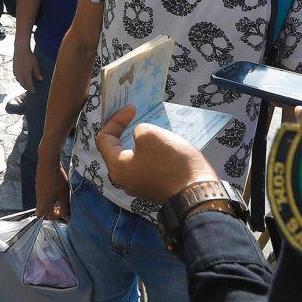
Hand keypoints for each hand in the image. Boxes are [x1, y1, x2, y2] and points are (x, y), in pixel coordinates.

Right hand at [12, 42, 42, 91]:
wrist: (20, 49)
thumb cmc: (29, 56)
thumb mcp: (35, 64)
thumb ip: (37, 72)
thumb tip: (41, 79)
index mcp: (26, 74)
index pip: (29, 84)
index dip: (31, 88)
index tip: (33, 91)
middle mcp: (20, 74)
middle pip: (22, 83)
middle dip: (26, 87)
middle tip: (28, 89)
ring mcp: (16, 71)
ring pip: (18, 80)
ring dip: (21, 83)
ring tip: (24, 85)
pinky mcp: (13, 68)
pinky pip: (15, 76)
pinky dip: (18, 79)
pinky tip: (19, 78)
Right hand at [35, 153, 69, 220]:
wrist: (48, 164)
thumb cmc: (57, 179)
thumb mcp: (64, 195)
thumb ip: (65, 207)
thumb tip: (67, 217)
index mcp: (45, 204)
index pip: (50, 216)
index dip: (59, 216)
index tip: (65, 212)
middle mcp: (39, 199)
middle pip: (41, 212)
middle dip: (49, 213)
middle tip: (58, 209)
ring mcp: (37, 192)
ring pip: (40, 204)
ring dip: (48, 204)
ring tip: (57, 198)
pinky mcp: (38, 185)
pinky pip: (40, 196)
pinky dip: (46, 197)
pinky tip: (53, 189)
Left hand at [96, 106, 217, 204]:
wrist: (197, 193)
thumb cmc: (170, 162)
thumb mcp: (150, 134)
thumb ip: (138, 131)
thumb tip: (140, 139)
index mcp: (117, 168)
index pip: (104, 139)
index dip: (116, 120)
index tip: (132, 109)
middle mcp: (124, 180)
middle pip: (118, 150)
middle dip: (126, 130)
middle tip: (136, 116)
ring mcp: (140, 187)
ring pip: (134, 158)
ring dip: (141, 142)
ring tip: (151, 128)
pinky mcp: (155, 189)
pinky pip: (147, 167)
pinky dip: (151, 153)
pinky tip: (162, 146)